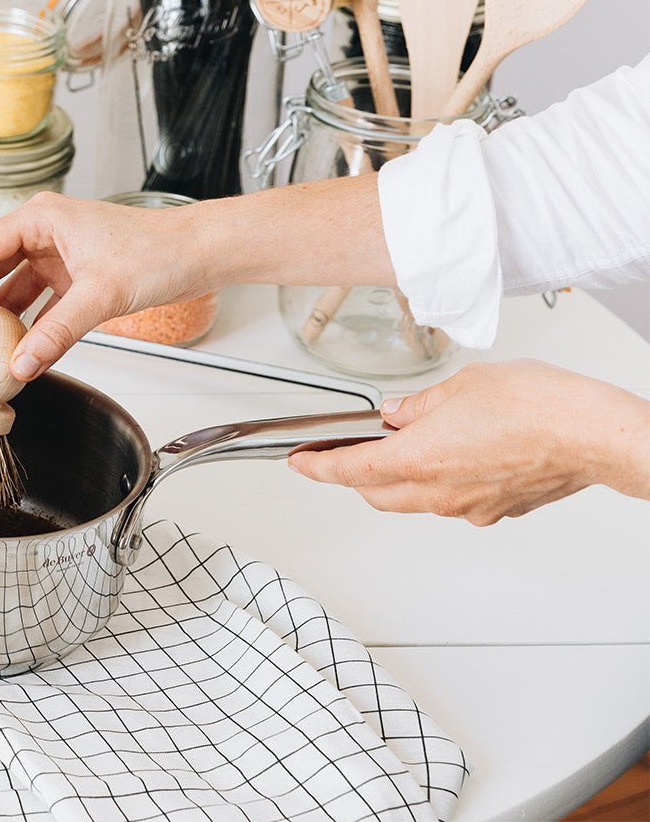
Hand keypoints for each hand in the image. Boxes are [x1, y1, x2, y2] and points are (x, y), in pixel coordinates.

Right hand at [0, 192, 217, 380]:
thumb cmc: (158, 251)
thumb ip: (56, 334)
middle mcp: (44, 232)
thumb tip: (20, 367)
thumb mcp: (100, 295)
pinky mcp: (76, 277)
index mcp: (39, 218)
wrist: (200, 252)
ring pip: (12, 288)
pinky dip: (27, 326)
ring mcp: (59, 255)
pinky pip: (39, 304)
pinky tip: (15, 350)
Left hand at [289, 360, 649, 524]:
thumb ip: (419, 405)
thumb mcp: (461, 385)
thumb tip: (397, 414)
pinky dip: (443, 482)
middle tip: (346, 453)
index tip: (300, 464)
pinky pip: (454, 500)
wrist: (593, 434)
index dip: (317, 468)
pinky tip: (456, 454)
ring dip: (401, 479)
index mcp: (418, 460)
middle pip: (375, 493)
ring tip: (411, 445)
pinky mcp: (497, 510)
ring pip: (415, 500)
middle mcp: (439, 493)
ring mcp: (469, 506)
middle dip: (355, 475)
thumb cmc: (538, 406)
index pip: (348, 470)